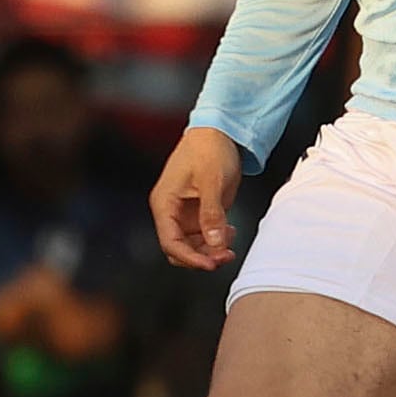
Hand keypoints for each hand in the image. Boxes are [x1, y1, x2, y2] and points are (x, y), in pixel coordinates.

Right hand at [151, 126, 245, 271]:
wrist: (220, 131)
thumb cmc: (209, 148)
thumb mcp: (212, 181)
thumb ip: (212, 213)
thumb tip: (215, 242)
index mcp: (165, 203)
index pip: (170, 242)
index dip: (189, 258)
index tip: (210, 264)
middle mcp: (171, 211)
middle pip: (179, 249)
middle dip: (201, 256)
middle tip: (225, 256)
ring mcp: (185, 213)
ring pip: (193, 246)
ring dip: (211, 250)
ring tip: (230, 240)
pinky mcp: (200, 212)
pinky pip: (205, 237)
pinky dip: (217, 240)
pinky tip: (230, 231)